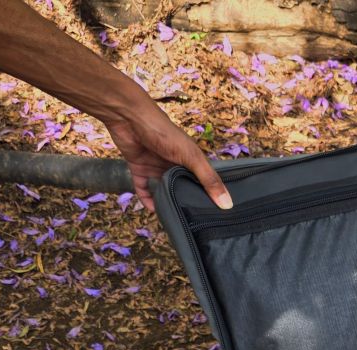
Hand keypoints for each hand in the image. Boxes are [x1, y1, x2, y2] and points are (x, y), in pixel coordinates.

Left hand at [102, 94, 231, 212]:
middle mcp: (175, 164)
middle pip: (183, 188)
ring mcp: (156, 166)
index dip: (211, 196)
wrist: (128, 116)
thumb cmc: (164, 133)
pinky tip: (153, 210)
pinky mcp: (139, 168)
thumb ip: (209, 180)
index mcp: (191, 160)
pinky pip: (144, 188)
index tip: (218, 216)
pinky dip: (147, 199)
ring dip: (167, 203)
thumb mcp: (192, 157)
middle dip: (188, 202)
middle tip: (196, 224)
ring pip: (164, 190)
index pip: (204, 181)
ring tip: (175, 220)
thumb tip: (228, 205)